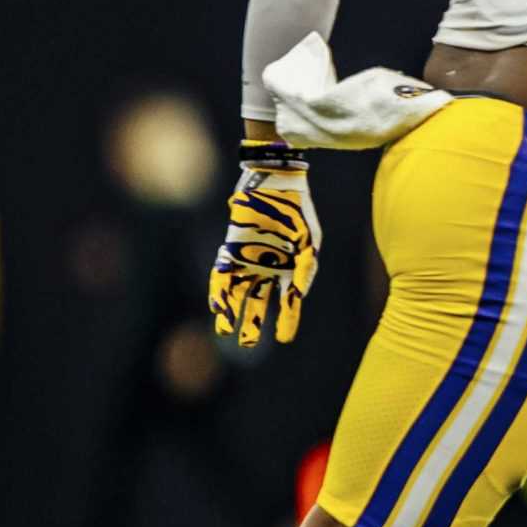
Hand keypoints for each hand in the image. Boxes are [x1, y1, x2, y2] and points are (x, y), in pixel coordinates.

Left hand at [210, 155, 319, 345]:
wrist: (275, 181)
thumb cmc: (297, 210)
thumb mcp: (310, 241)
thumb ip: (305, 270)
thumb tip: (297, 297)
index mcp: (289, 268)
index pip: (287, 302)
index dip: (287, 321)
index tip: (284, 339)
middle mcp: (267, 268)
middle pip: (258, 303)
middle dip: (252, 324)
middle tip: (247, 345)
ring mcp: (247, 260)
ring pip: (237, 294)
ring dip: (231, 313)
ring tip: (226, 332)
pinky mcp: (230, 249)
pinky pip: (221, 275)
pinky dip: (218, 292)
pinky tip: (216, 306)